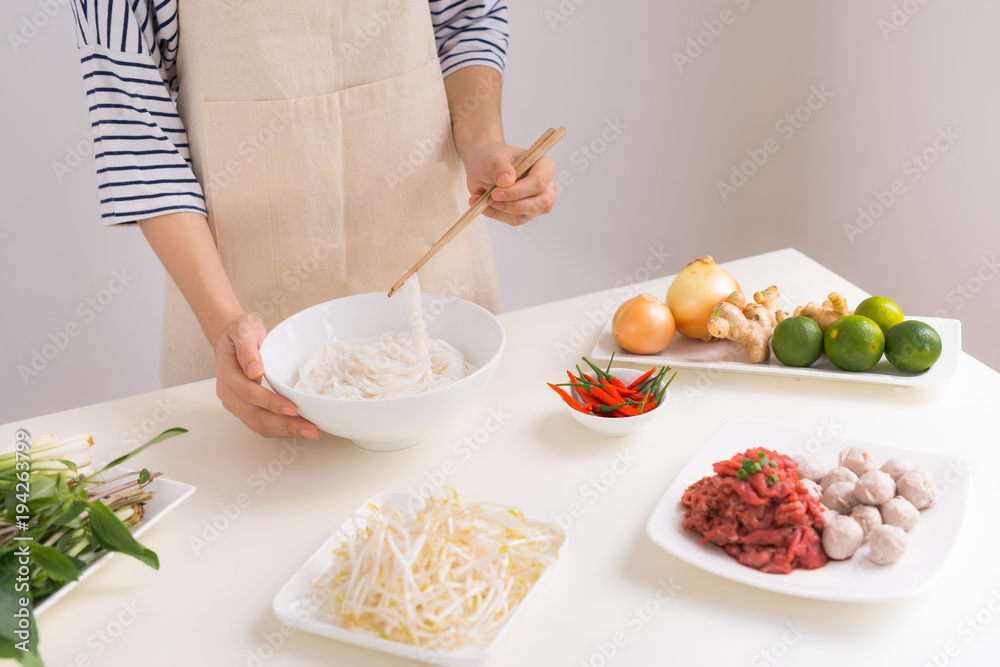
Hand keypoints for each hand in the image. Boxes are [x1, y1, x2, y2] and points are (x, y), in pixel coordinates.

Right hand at [214, 314, 319, 439]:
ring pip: (258, 423)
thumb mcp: (245, 330)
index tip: (293, 408)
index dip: (271, 403)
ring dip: (284, 431)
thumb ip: (248, 350)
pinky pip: (259, 424)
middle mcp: (228, 392)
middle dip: (284, 424)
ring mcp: (234, 402)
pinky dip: (278, 430)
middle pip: (255, 414)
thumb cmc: (242, 332)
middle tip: (309, 429)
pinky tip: (297, 430)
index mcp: (227, 373)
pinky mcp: (243, 408)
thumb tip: (254, 370)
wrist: (234, 337)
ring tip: (309, 432)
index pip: (249, 394)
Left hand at [460, 141, 557, 226]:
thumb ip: (500, 167)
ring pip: (526, 215)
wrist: (481, 166)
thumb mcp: (493, 157)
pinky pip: (514, 220)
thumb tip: (507, 180)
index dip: (517, 191)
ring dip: (501, 210)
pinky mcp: (526, 213)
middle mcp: (546, 186)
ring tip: (483, 198)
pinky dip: (496, 214)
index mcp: (544, 166)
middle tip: (492, 198)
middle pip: (541, 203)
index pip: (539, 183)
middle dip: (513, 205)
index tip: (496, 193)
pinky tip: (484, 204)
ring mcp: (538, 202)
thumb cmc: (492, 157)